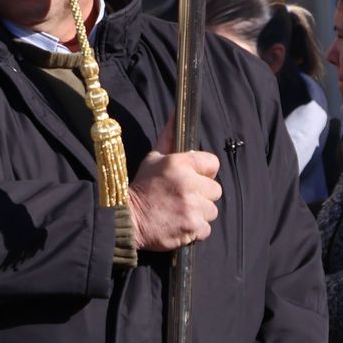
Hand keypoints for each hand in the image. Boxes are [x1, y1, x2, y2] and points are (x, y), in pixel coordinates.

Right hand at [130, 123, 221, 251]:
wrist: (127, 218)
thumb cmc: (142, 186)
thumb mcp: (153, 158)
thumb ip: (169, 137)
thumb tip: (177, 113)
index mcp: (180, 163)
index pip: (213, 163)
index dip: (204, 172)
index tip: (193, 178)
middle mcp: (189, 183)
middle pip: (215, 189)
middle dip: (202, 194)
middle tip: (184, 197)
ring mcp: (193, 207)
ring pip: (212, 210)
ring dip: (199, 212)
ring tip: (180, 211)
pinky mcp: (193, 227)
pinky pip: (206, 228)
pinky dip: (195, 229)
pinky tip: (180, 223)